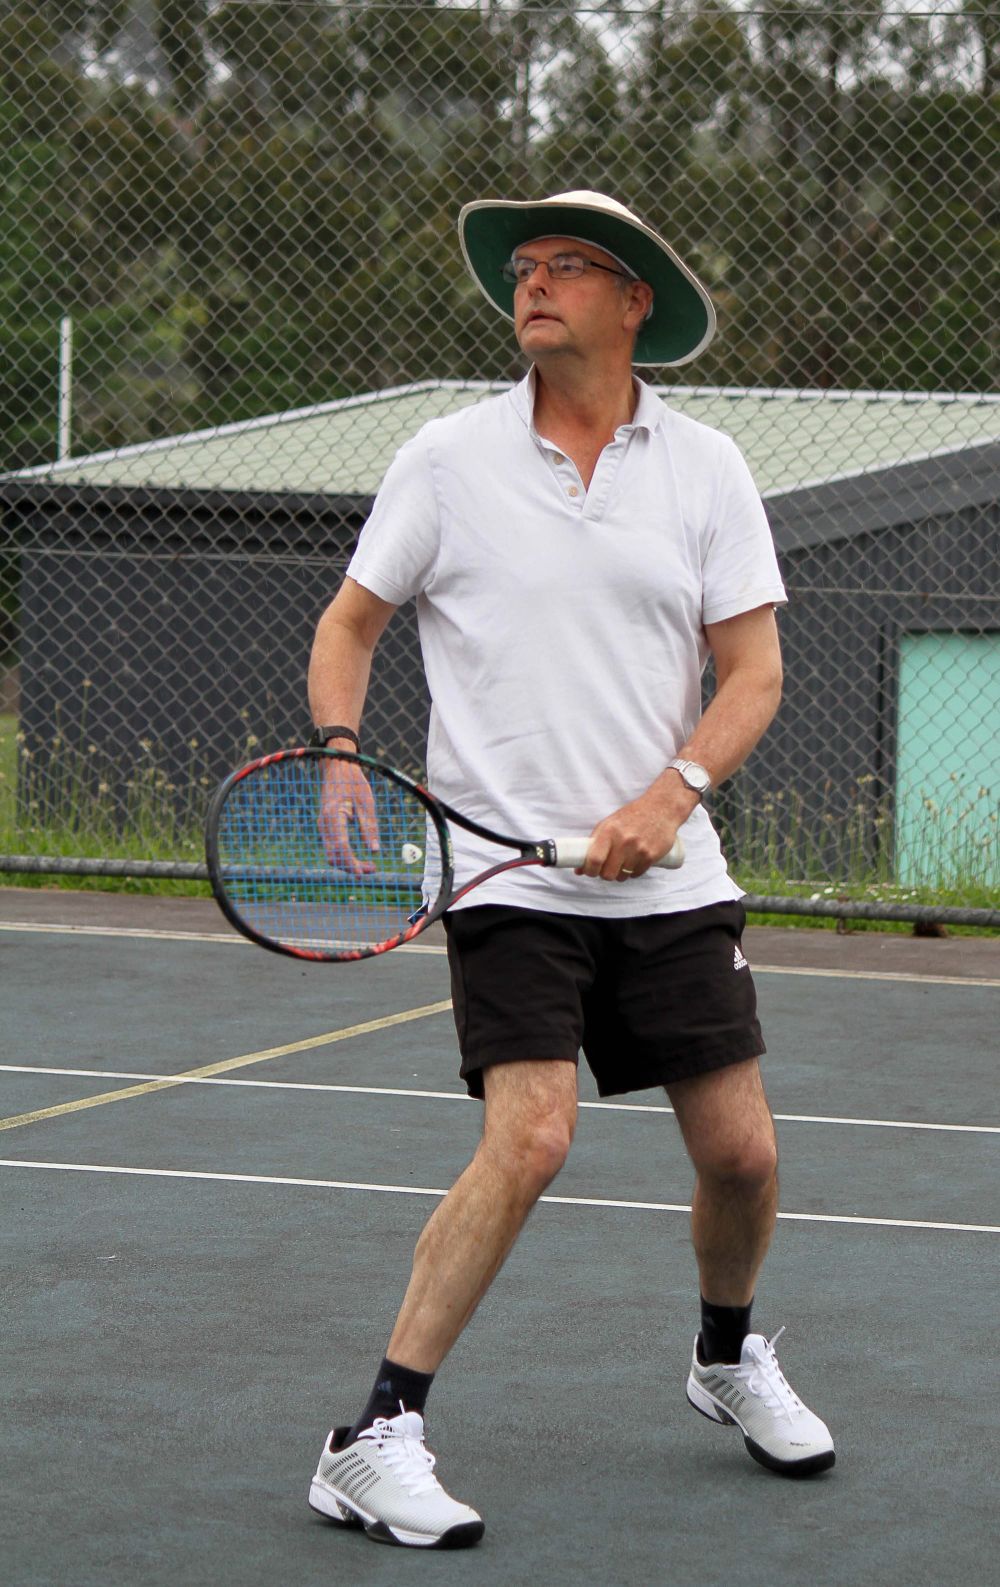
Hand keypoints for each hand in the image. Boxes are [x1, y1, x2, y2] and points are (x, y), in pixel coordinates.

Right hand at [317, 758, 379, 874]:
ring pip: (331, 855)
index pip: (341, 846)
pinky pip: (332, 848)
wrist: (337, 767)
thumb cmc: (353, 782)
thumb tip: (374, 851)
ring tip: (369, 866)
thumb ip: (369, 826)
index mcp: (333, 815)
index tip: (365, 872)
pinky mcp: (325, 827)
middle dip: (351, 867)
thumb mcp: (366, 802)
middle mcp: (324, 823)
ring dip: (348, 864)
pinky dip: (344, 856)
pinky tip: (358, 857)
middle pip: (334, 856)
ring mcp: (322, 826)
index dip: (352, 862)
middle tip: (373, 869)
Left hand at [577, 783, 693, 881]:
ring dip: (620, 874)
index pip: (594, 859)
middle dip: (605, 875)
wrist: (661, 808)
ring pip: (623, 876)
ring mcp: (639, 849)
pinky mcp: (652, 855)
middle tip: (607, 869)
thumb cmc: (631, 816)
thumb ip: (593, 844)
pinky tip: (634, 863)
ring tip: (622, 863)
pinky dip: (634, 872)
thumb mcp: (609, 824)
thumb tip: (579, 869)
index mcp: (609, 831)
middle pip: (608, 873)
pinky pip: (637, 874)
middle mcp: (623, 841)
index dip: (589, 870)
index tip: (589, 872)